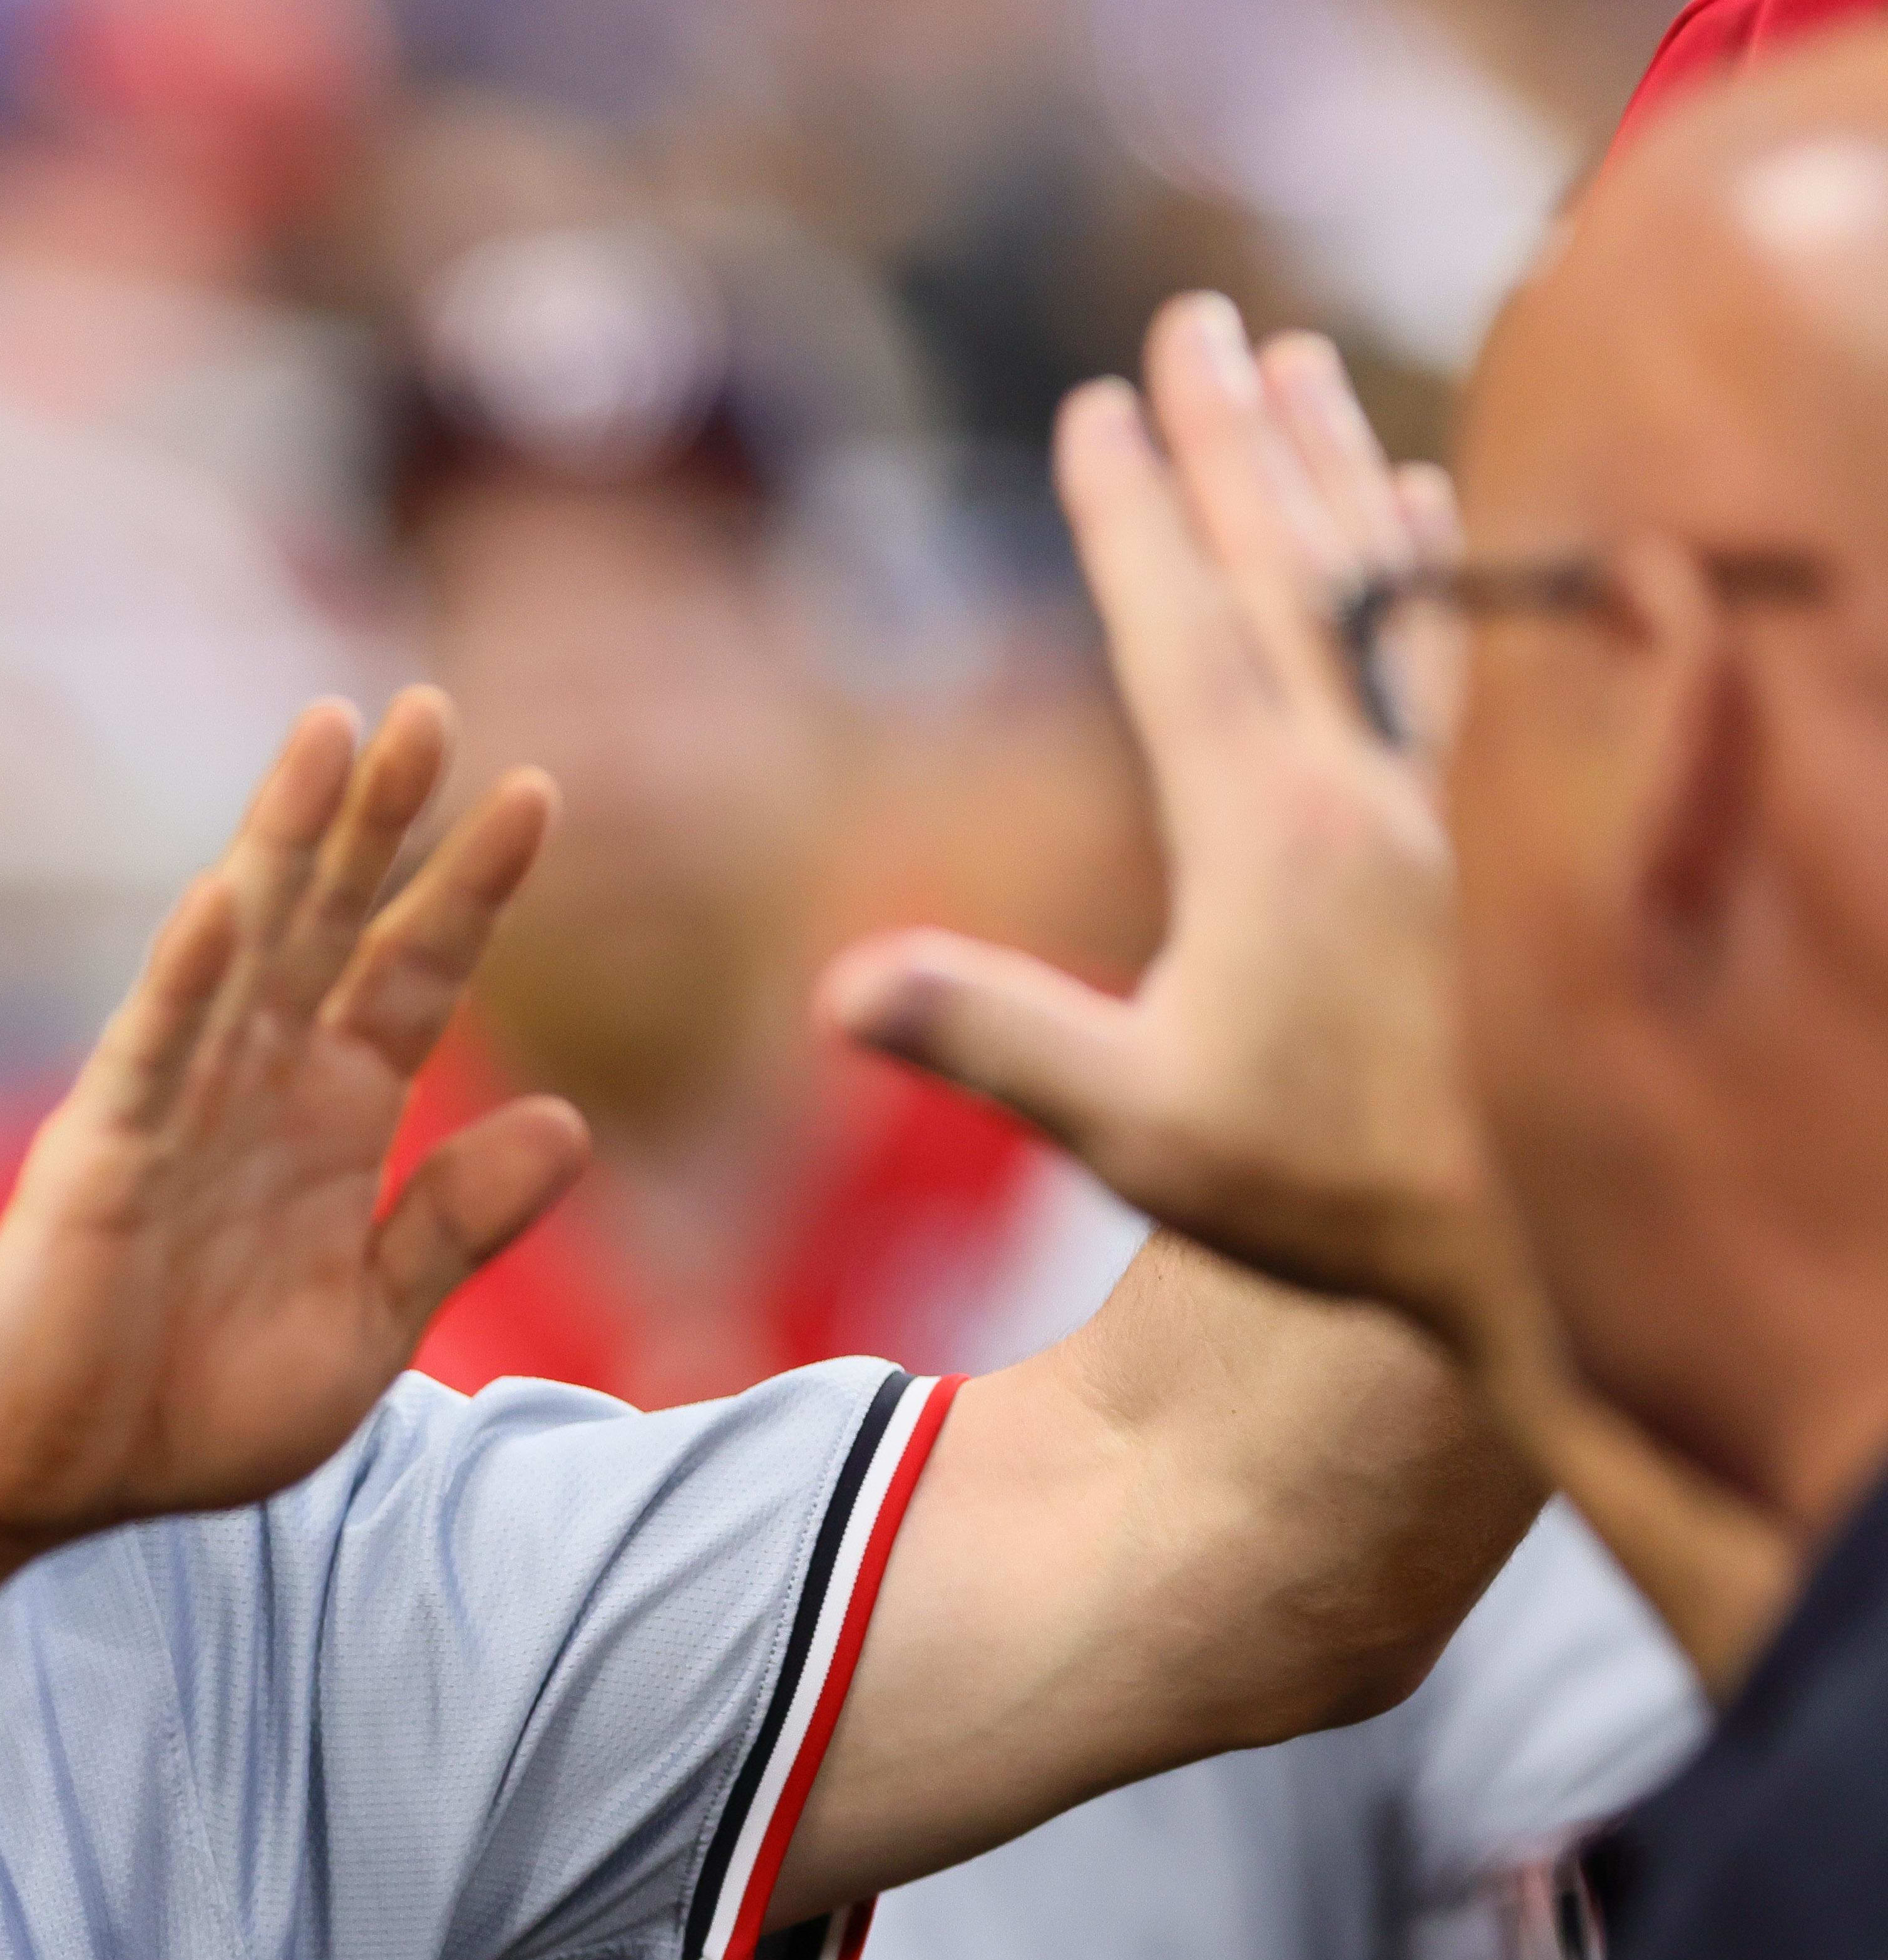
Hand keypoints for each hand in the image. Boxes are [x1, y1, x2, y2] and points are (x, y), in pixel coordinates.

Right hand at [0, 689, 587, 1545]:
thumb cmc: (191, 1405)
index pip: (411, 979)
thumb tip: (571, 1124)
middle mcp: (253, 1090)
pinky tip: (223, 901)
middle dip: (379, 819)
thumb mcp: (370, 1324)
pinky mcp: (100, 1155)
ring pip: (242, 951)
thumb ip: (455, 1223)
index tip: (533, 793)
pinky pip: (148, 1051)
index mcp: (327, 1123)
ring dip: (284, 843)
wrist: (53, 1478)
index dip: (468, 892)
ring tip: (329, 734)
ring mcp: (173, 1109)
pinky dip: (185, 977)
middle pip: (330, 926)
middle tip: (428, 710)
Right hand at [820, 296, 1524, 1351]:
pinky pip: (1451, 653)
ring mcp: (1433, 796)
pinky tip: (1418, 498)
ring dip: (1331, 467)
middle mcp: (1363, 783)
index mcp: (1268, 833)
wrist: (1521, 1236)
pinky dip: (1428, 561)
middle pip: (1288, 571)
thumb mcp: (1130, 1130)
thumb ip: (989, 1039)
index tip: (1098, 408)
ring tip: (1294, 362)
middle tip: (1195, 322)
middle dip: (1232, 439)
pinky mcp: (1477, 827)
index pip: (1184, 635)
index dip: (1133, 518)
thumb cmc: (1318, 1189)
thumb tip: (839, 988)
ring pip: (1380, 589)